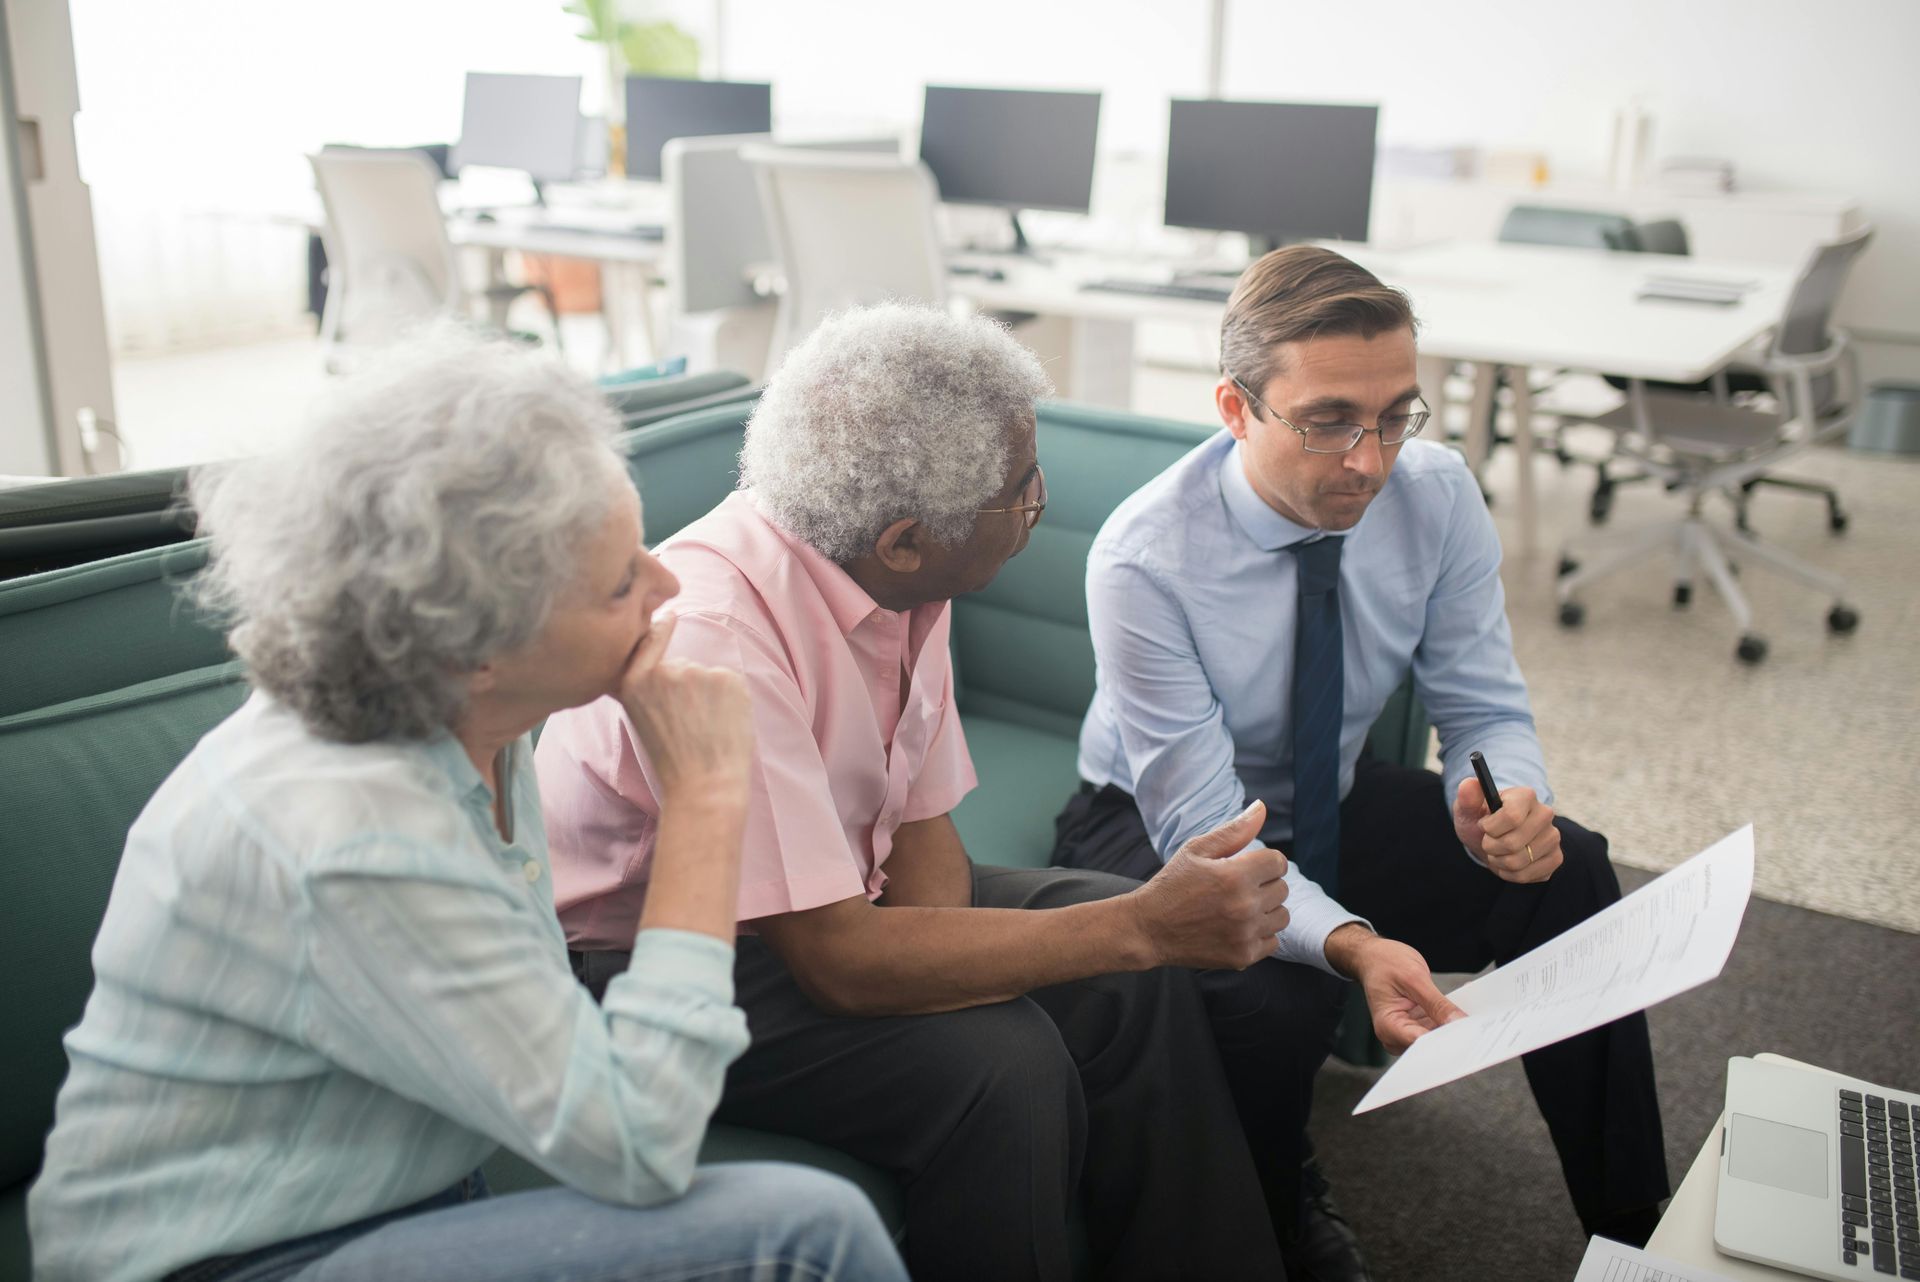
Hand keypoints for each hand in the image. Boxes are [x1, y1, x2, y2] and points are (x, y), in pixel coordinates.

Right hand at [617, 612, 753, 801]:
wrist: (705, 785)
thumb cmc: (672, 760)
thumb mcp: (639, 718)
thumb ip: (644, 686)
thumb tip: (658, 655)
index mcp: (633, 682)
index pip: (647, 640)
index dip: (659, 628)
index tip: (669, 616)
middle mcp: (663, 671)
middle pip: (681, 666)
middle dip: (687, 687)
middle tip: (689, 725)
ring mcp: (697, 672)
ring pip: (706, 675)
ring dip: (709, 693)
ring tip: (706, 728)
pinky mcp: (728, 677)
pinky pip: (729, 681)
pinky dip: (730, 699)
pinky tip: (724, 724)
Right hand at [1126, 801, 1289, 969]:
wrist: (1148, 929)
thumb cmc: (1171, 885)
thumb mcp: (1197, 850)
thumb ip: (1234, 831)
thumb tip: (1262, 807)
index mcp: (1235, 876)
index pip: (1279, 863)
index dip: (1265, 862)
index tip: (1248, 867)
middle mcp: (1245, 906)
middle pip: (1282, 889)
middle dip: (1264, 884)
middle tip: (1238, 888)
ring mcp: (1245, 934)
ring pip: (1282, 916)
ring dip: (1266, 909)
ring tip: (1240, 907)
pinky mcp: (1243, 956)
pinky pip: (1272, 941)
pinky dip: (1260, 934)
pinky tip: (1238, 927)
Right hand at [1327, 927, 1465, 1053]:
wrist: (1373, 957)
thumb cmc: (1384, 963)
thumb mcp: (1413, 978)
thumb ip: (1437, 1003)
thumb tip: (1459, 1023)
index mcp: (1388, 1026)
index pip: (1422, 1043)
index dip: (1447, 1040)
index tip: (1470, 1033)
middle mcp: (1395, 1036)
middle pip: (1431, 1045)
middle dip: (1454, 1033)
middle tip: (1476, 1022)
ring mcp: (1406, 1032)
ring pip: (1438, 1038)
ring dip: (1454, 1025)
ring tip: (1469, 1011)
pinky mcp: (1416, 1027)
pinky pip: (1438, 1028)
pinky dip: (1449, 1018)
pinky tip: (1460, 1007)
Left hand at [1453, 778, 1562, 883]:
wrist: (1494, 841)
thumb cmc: (1481, 822)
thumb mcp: (1468, 810)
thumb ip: (1467, 798)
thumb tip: (1469, 783)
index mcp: (1525, 796)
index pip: (1511, 817)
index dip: (1490, 828)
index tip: (1484, 826)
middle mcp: (1545, 814)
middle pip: (1512, 843)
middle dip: (1491, 847)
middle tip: (1488, 842)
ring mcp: (1553, 837)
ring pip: (1518, 862)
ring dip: (1498, 862)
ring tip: (1497, 852)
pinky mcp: (1555, 858)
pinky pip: (1527, 875)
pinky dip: (1509, 874)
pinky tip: (1508, 863)